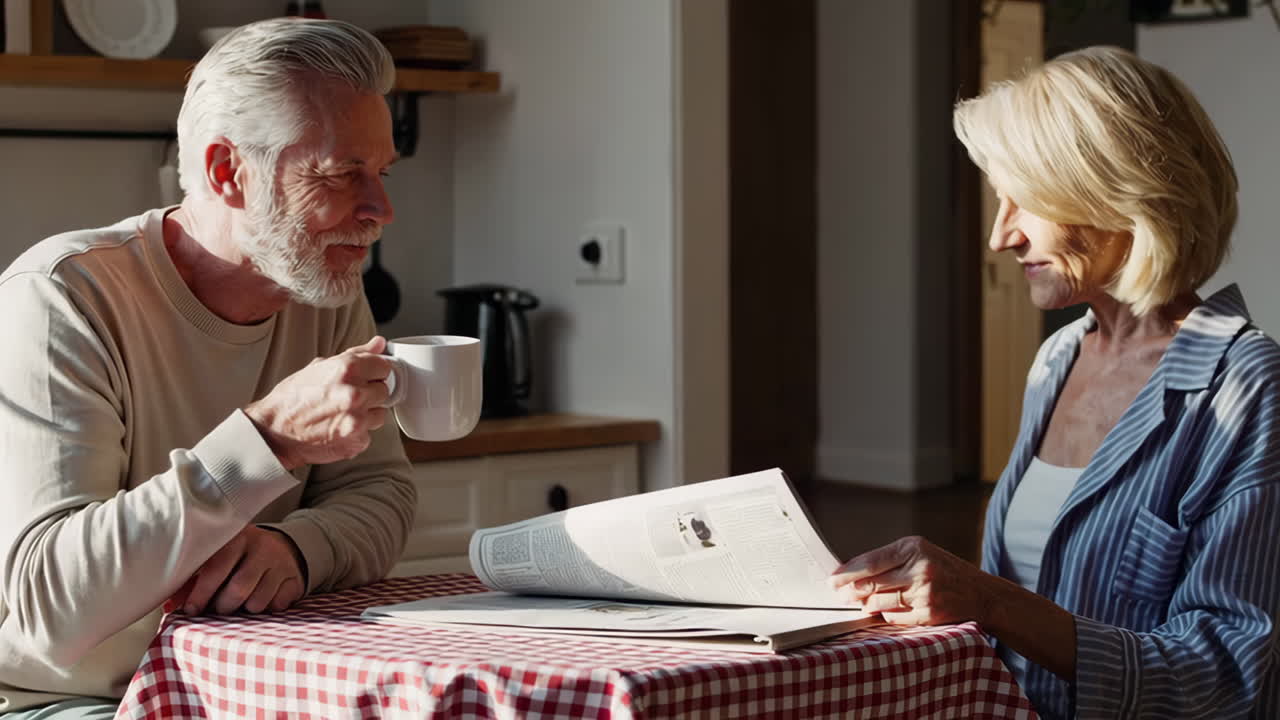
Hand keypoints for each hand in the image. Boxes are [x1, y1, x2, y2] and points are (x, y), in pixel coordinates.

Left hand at [164, 526, 305, 615]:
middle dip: (223, 606)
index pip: (216, 568)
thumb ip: (194, 579)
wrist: (281, 547)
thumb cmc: (238, 557)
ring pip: (258, 602)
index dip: (201, 593)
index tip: (192, 610)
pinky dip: (266, 608)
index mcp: (237, 537)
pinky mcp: (295, 578)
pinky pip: (277, 606)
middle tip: (219, 608)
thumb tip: (172, 605)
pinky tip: (262, 598)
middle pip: (238, 589)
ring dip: (245, 609)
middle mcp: (262, 547)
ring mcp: (282, 563)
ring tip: (241, 602)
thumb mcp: (217, 558)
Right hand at [245, 336, 392, 468]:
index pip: (384, 367)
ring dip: (366, 415)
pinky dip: (357, 434)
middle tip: (346, 398)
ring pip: (379, 415)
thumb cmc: (291, 399)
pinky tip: (337, 429)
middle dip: (369, 394)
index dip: (373, 372)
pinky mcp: (356, 441)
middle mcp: (355, 393)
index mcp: (347, 369)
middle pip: (384, 391)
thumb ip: (356, 354)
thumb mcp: (319, 367)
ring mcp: (357, 420)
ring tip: (340, 414)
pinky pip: (369, 435)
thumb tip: (379, 343)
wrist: (272, 432)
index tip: (365, 378)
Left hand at [829, 535, 990, 626]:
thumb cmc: (944, 570)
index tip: (833, 579)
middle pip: (872, 583)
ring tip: (861, 603)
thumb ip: (890, 559)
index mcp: (914, 548)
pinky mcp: (928, 614)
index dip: (847, 572)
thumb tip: (852, 573)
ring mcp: (925, 593)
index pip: (870, 562)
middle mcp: (920, 568)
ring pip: (880, 602)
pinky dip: (886, 614)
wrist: (980, 593)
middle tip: (839, 594)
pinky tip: (885, 610)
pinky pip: (894, 617)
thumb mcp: (920, 553)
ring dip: (866, 605)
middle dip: (851, 591)